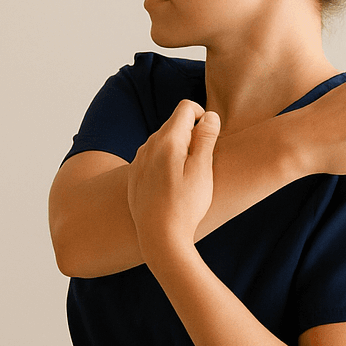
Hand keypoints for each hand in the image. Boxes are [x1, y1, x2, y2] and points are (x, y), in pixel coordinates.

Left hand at [127, 99, 220, 253]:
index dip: (202, 116)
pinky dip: (165, 163)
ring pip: (162, 141)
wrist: (158, 237)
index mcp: (167, 140)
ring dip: (178, 149)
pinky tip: (172, 185)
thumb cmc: (185, 206)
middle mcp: (148, 145)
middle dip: (191, 133)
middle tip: (202, 162)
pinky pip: (152, 157)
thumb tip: (209, 115)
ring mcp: (138, 160)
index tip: (210, 137)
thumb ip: (206, 139)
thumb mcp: (202, 170)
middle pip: (173, 124)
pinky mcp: (134, 175)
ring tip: (187, 177)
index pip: (185, 108)